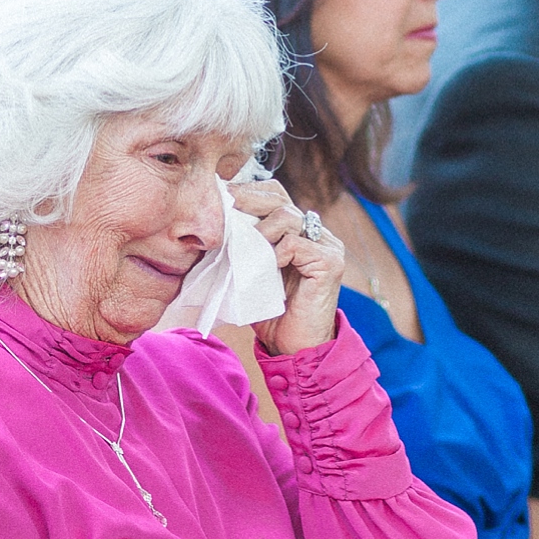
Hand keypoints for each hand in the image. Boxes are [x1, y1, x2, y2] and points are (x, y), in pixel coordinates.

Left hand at [228, 179, 344, 354]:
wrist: (294, 347)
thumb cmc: (270, 313)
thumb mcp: (249, 271)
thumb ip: (240, 245)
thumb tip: (207, 222)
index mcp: (298, 231)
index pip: (273, 194)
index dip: (247, 191)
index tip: (219, 197)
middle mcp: (317, 233)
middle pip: (279, 198)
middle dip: (247, 199)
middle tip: (223, 207)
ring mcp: (328, 246)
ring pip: (286, 216)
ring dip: (259, 231)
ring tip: (245, 249)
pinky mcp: (330, 262)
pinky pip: (296, 243)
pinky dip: (275, 253)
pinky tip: (266, 268)